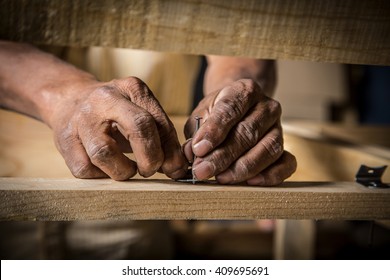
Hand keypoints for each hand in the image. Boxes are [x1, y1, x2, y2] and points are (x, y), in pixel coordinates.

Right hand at [50, 77, 187, 179]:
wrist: (70, 99)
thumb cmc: (115, 112)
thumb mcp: (140, 112)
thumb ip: (162, 137)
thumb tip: (177, 169)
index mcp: (131, 88)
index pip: (157, 121)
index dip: (170, 149)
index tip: (176, 168)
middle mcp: (105, 99)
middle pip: (138, 128)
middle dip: (151, 157)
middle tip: (151, 170)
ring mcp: (81, 119)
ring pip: (104, 153)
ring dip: (123, 171)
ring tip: (129, 170)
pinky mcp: (64, 140)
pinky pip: (85, 169)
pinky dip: (101, 176)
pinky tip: (108, 169)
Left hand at [183, 79, 295, 184]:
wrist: (240, 110)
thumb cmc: (218, 114)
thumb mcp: (202, 115)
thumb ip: (196, 132)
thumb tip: (192, 153)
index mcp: (244, 91)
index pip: (230, 109)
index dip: (214, 131)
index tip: (198, 149)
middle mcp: (266, 106)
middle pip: (248, 133)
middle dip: (223, 156)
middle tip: (203, 171)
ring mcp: (279, 127)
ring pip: (268, 149)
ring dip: (243, 168)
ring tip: (221, 178)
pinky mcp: (286, 147)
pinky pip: (287, 163)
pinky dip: (271, 176)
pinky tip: (251, 182)